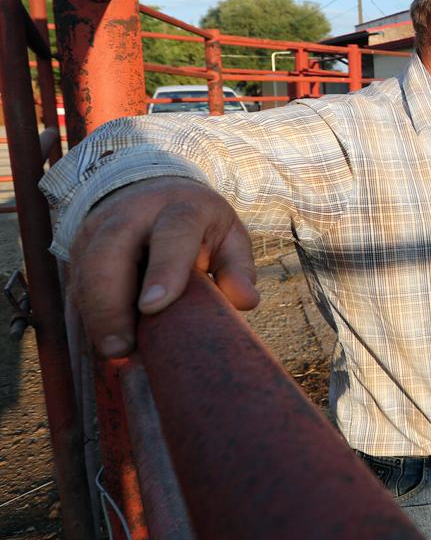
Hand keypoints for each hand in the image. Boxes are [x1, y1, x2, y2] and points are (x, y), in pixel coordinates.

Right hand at [69, 177, 258, 357]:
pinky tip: (106, 336)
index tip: (154, 307)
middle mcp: (134, 213)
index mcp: (181, 208)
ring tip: (116, 349)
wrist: (154, 190)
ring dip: (96, 315)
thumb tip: (245, 301)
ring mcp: (100, 228)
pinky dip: (89, 313)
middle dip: (111, 304)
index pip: (172, 234)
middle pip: (109, 253)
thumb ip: (237, 268)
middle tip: (124, 347)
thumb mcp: (228, 237)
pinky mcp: (80, 246)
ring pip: (85, 271)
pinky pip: (76, 283)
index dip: (163, 271)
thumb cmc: (200, 225)